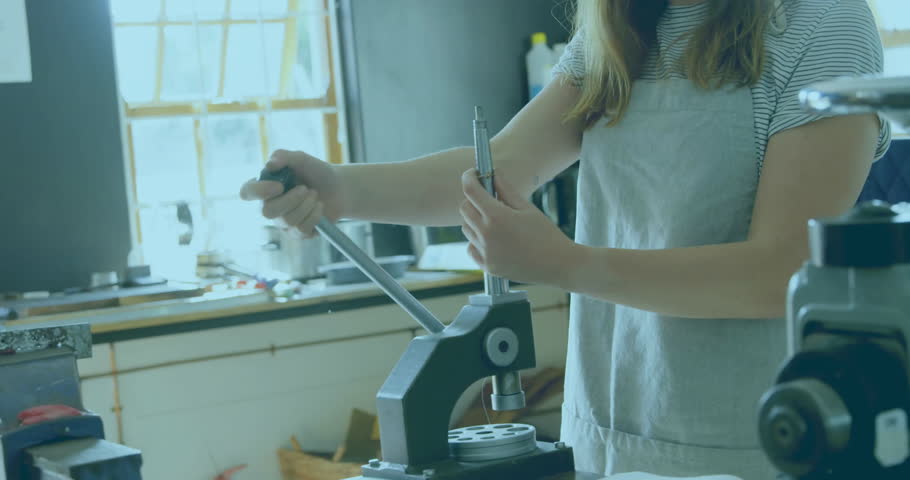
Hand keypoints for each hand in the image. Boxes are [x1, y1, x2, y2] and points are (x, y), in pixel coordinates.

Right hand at [239, 150, 346, 236]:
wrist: (339, 188)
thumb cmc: (316, 172)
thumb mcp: (301, 159)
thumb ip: (284, 156)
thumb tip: (270, 164)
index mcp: (265, 186)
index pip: (247, 192)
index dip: (259, 191)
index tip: (279, 185)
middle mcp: (270, 206)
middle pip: (267, 212)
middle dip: (291, 200)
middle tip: (306, 189)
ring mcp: (283, 222)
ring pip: (288, 221)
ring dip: (307, 205)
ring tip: (315, 195)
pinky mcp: (297, 233)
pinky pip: (301, 230)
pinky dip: (314, 216)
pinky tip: (319, 207)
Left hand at [460, 169, 577, 284]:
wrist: (558, 265)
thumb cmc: (546, 234)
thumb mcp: (527, 208)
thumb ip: (506, 190)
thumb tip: (493, 173)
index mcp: (497, 217)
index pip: (471, 190)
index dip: (469, 177)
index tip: (473, 174)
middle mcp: (486, 235)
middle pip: (464, 208)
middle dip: (473, 199)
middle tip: (488, 198)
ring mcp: (485, 252)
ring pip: (466, 228)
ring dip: (474, 220)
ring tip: (494, 220)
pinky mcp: (487, 266)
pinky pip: (471, 248)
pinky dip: (476, 240)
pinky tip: (492, 239)